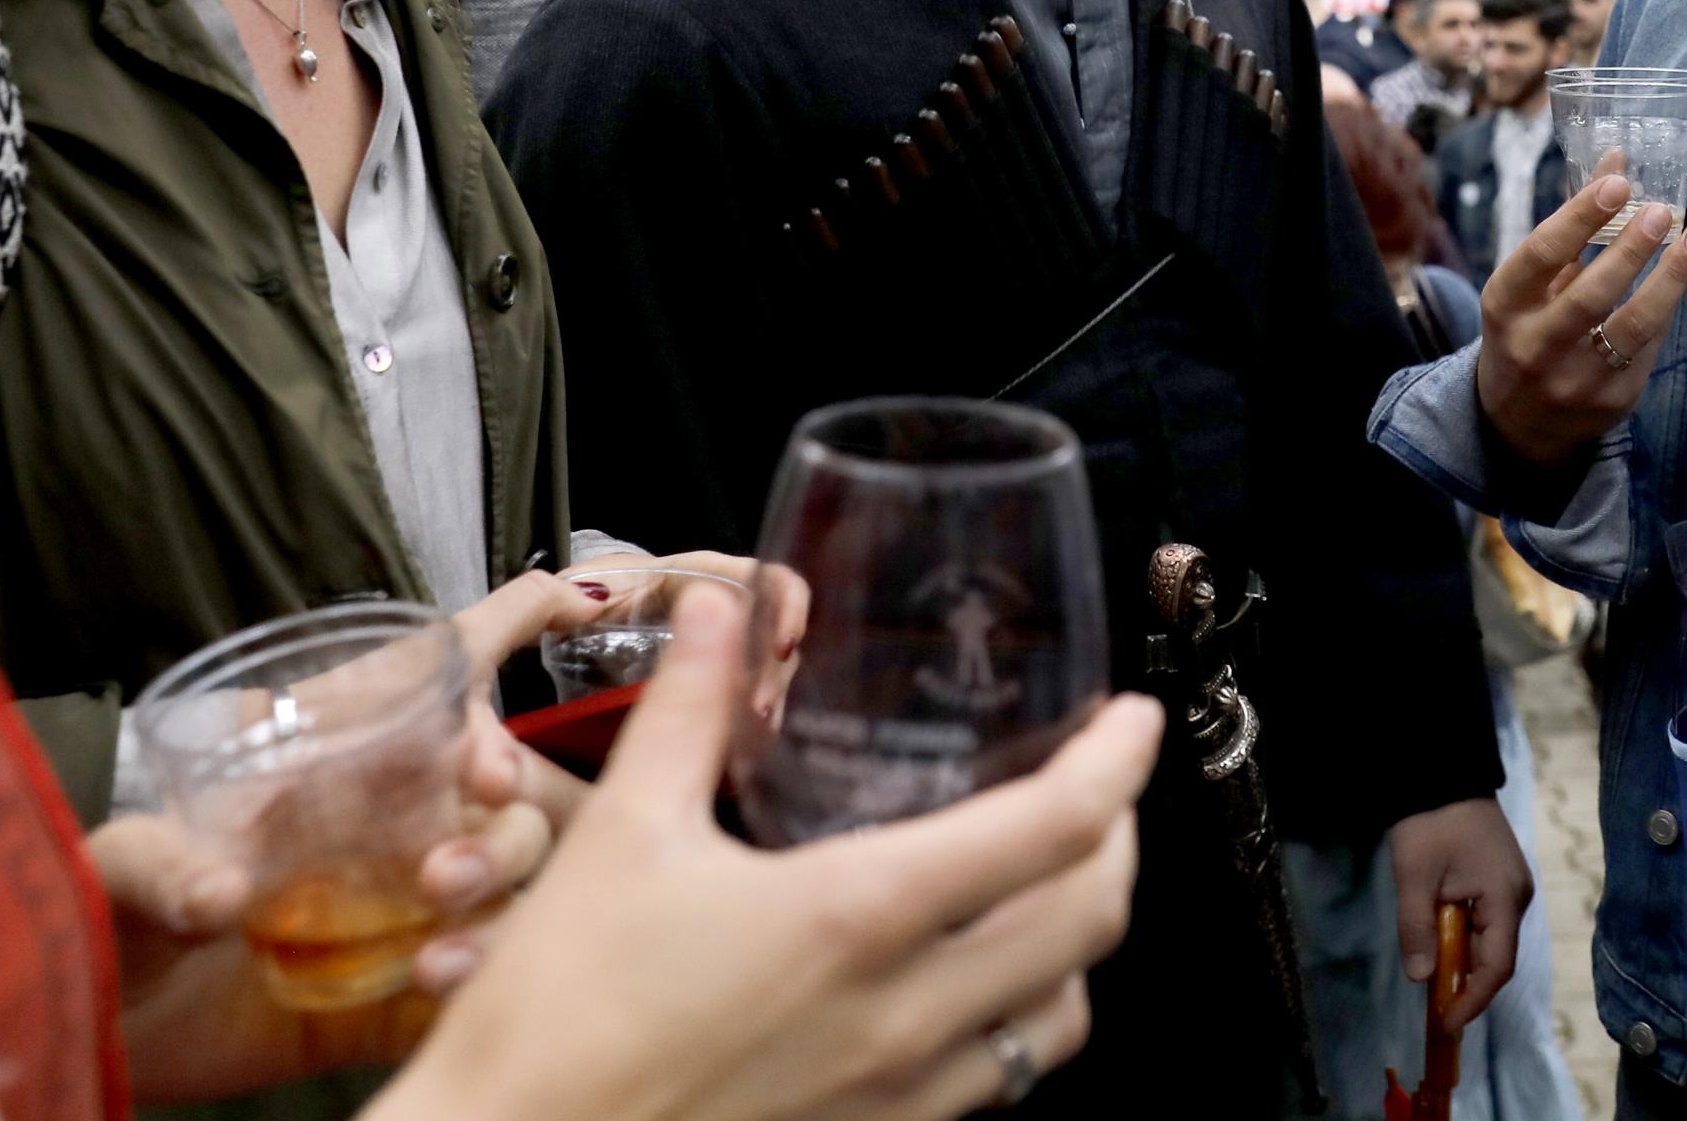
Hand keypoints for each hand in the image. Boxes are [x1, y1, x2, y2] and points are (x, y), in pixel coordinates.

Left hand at [98, 728, 555, 1102]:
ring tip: (437, 957)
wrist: (100, 1031)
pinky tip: (432, 989)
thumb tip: (218, 892)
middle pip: (507, 816)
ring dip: (497, 914)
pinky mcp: (394, 1003)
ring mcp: (399, 925)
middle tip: (446, 874)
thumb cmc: (112, 916)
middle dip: (505, 835)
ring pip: (506, 899)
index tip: (486, 769)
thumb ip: (164, 869)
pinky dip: (476, 985)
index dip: (488, 735)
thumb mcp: (122, 868)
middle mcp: (387, 845)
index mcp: (339, 784)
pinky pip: (471, 990)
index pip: (446, 731)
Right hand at [368, 584, 1161, 1120]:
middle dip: (1120, 844)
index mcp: (858, 919)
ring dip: (1075, 945)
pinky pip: (990, 1085)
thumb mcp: (618, 838)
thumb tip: (722, 613)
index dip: (1119, 764)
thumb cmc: (553, 1020)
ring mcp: (896, 1097)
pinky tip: (962, 985)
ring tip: (1044, 886)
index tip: (1134, 720)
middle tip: (1097, 789)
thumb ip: (684, 713)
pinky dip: (1012, 1022)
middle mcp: (904, 1017)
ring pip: (1058, 1021)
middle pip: (1090, 924)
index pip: (1053, 831)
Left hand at [1387, 797, 1531, 1034]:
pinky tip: (1444, 949)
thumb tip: (1421, 978)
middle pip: (1498, 956)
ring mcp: (1511, 888)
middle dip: (1469, 985)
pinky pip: (1488, 923)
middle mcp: (1517, 897)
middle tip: (1437, 1009)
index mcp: (1505, 897)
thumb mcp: (1414, 877)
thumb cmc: (1430, 825)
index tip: (1448, 1020)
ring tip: (1437, 984)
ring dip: (1466, 963)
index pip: (1498, 964)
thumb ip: (1418, 929)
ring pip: (1493, 941)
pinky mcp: (1499, 881)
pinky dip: (1467, 942)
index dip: (1474, 997)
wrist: (1444, 775)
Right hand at [1470, 173, 1686, 468]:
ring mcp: (1575, 378)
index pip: (1541, 254)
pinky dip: (1667, 305)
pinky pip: (1649, 346)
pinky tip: (1681, 274)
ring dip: (1670, 279)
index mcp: (1505, 304)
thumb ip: (1574, 223)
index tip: (1618, 182)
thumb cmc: (1528, 328)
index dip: (1580, 216)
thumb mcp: (1532, 280)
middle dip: (1630, 249)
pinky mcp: (1612, 400)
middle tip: (1661, 210)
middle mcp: (1535, 345)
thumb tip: (1617, 158)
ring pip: (1631, 325)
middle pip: (1589, 294)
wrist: (1518, 422)